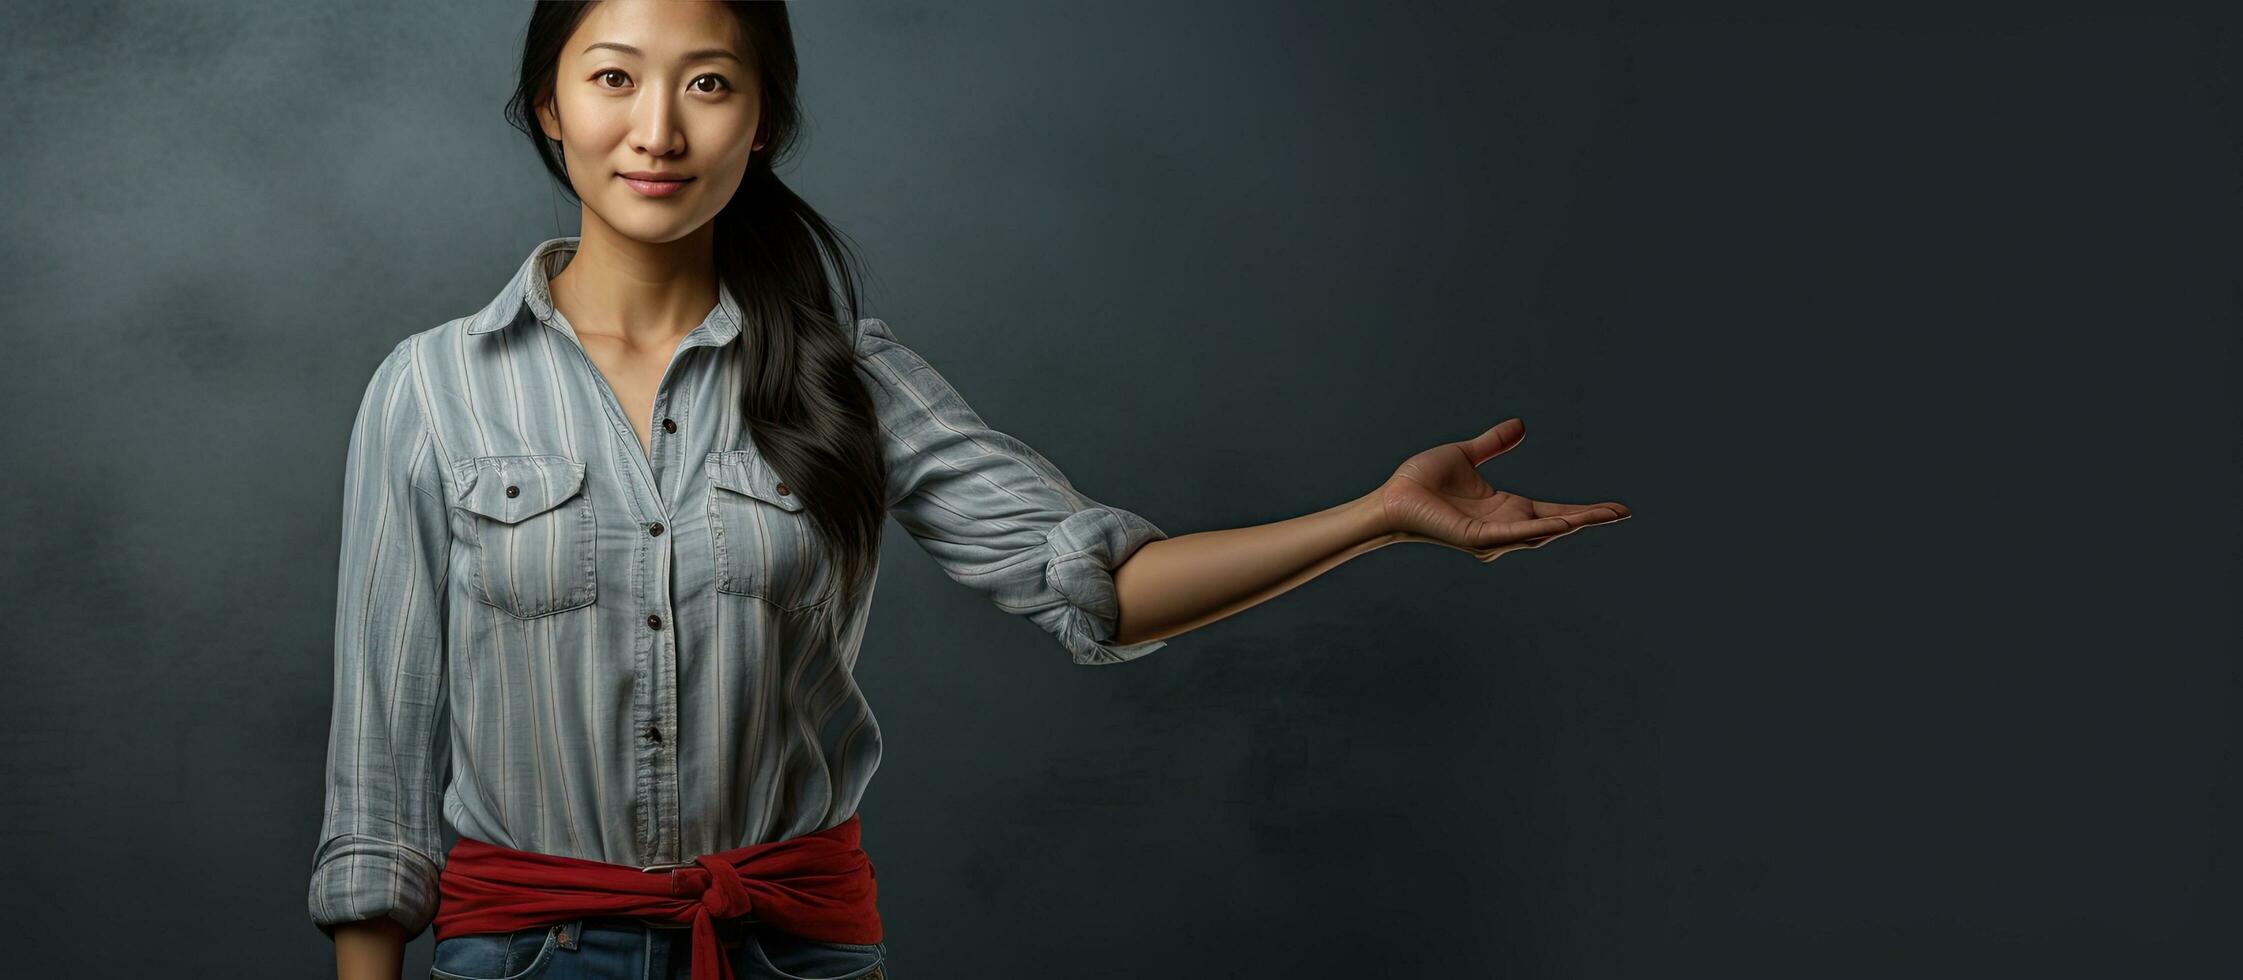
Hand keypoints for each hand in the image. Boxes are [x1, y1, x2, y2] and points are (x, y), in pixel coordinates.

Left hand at [1377, 418, 1629, 561]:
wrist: (1391, 497)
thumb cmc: (1421, 482)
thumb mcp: (1465, 455)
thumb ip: (1493, 444)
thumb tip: (1520, 425)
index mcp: (1505, 509)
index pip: (1553, 510)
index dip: (1583, 510)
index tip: (1615, 509)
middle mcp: (1504, 526)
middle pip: (1557, 524)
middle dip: (1589, 519)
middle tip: (1623, 514)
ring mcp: (1492, 535)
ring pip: (1541, 531)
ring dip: (1573, 523)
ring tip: (1604, 517)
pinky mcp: (1476, 538)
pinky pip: (1512, 534)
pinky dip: (1537, 530)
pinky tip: (1562, 524)